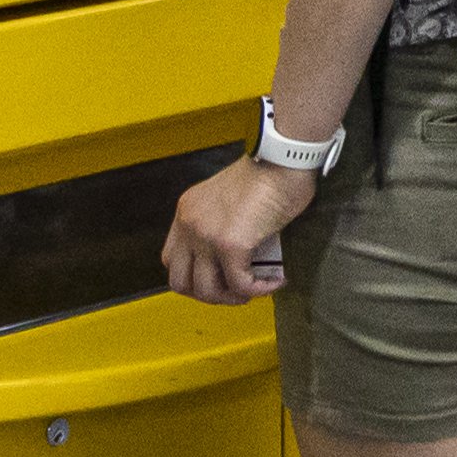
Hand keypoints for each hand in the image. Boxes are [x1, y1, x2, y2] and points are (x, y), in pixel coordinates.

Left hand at [161, 154, 314, 303]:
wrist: (284, 158)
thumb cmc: (271, 172)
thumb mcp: (232, 199)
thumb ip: (225, 224)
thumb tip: (242, 254)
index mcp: (187, 211)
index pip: (171, 259)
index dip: (195, 276)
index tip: (220, 278)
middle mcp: (190, 224)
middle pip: (180, 281)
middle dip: (209, 294)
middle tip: (236, 291)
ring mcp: (207, 235)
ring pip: (206, 290)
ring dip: (232, 298)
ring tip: (256, 290)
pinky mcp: (231, 244)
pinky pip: (240, 283)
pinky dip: (258, 289)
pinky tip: (275, 282)